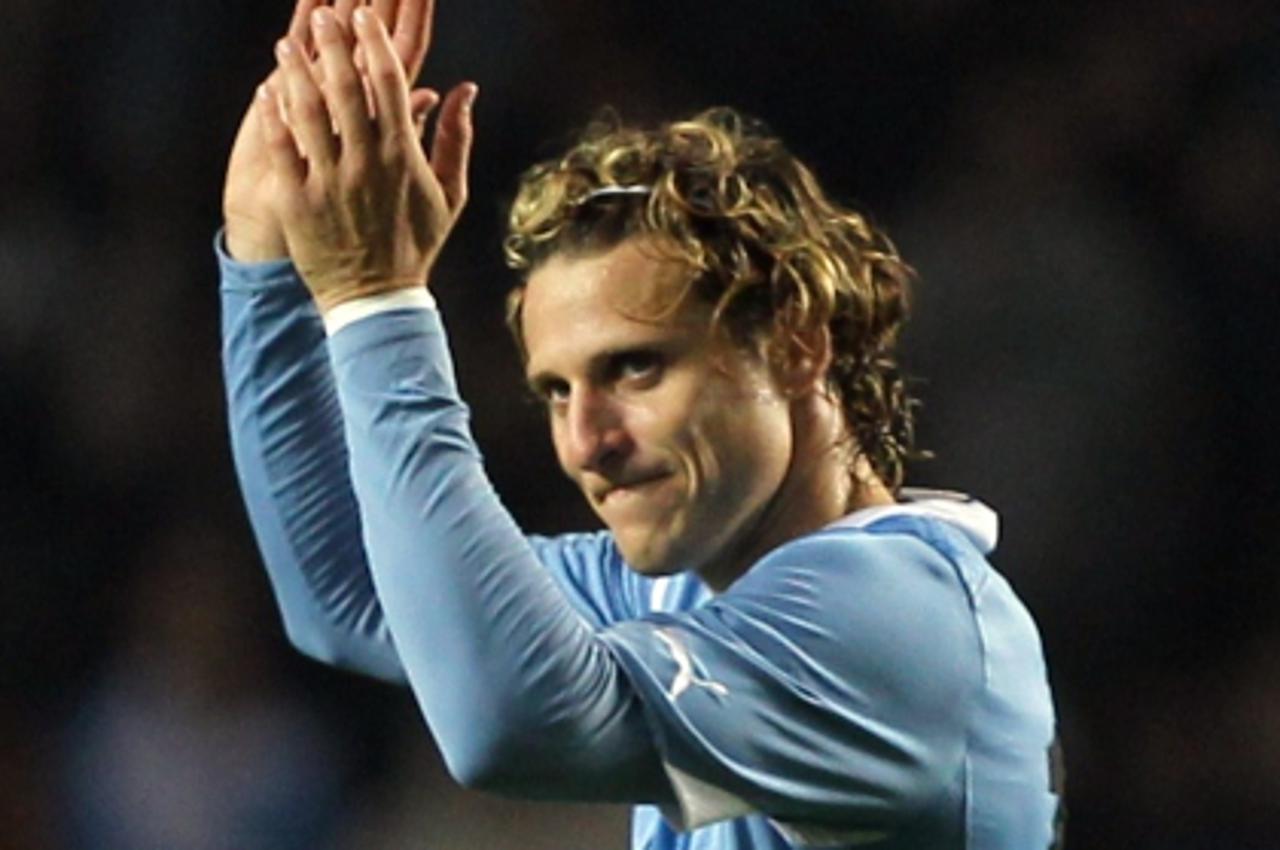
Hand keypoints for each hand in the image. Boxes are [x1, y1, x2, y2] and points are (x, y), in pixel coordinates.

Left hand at [222, 0, 440, 261]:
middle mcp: (366, 165)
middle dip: (333, 46)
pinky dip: (273, 118)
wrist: (376, 299)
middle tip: (323, 15)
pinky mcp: (298, 201)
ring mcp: (330, 182)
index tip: (363, 17)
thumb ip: (456, 138)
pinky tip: (265, 92)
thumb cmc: (414, 245)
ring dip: (296, 73)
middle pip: (347, 90)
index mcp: (403, 158)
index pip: (390, 86)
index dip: (374, 45)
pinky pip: (282, 151)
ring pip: (310, 115)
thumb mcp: (448, 195)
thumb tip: (466, 89)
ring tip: (286, 44)